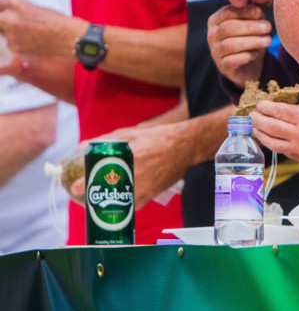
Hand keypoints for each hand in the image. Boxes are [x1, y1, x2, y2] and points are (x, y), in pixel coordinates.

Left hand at [0, 0, 84, 57]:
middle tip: (21, 24)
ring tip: (31, 32)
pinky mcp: (14, 46)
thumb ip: (13, 8)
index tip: (4, 13)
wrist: (67, 37)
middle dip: (5, 22)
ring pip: (4, 33)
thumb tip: (2, 13)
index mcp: (14, 3)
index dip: (2, 10)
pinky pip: (11, 44)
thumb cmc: (55, 22)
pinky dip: (19, 43)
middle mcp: (9, 17)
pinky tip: (32, 40)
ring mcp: (10, 33)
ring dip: (12, 33)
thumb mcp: (32, 7)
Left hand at [69, 125, 190, 209]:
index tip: (73, 187)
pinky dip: (122, 204)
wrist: (184, 146)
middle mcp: (135, 177)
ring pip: (118, 205)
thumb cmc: (156, 138)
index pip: (99, 178)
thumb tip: (83, 147)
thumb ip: (105, 141)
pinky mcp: (150, 197)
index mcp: (127, 160)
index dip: (83, 186)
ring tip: (97, 201)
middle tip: (83, 196)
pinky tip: (116, 199)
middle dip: (92, 199)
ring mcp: (143, 189)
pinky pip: (131, 205)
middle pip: (106, 196)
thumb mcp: (129, 133)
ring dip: (106, 205)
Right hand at [207, 4, 272, 85]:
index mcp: (216, 21)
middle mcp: (212, 36)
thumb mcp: (252, 25)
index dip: (243, 11)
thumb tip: (258, 10)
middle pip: (228, 28)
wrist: (248, 65)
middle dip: (250, 26)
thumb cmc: (248, 39)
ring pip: (230, 45)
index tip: (260, 12)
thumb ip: (254, 16)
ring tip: (267, 40)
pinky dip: (247, 56)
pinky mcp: (223, 67)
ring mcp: (215, 52)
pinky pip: (233, 61)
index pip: (226, 12)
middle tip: (267, 27)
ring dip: (252, 41)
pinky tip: (257, 53)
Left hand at [252, 100, 298, 167]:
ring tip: (255, 128)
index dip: (265, 107)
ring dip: (260, 134)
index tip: (260, 105)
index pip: (278, 111)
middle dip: (258, 120)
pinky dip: (272, 144)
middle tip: (253, 115)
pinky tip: (268, 138)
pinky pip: (282, 151)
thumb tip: (284, 108)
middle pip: (271, 126)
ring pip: (272, 142)